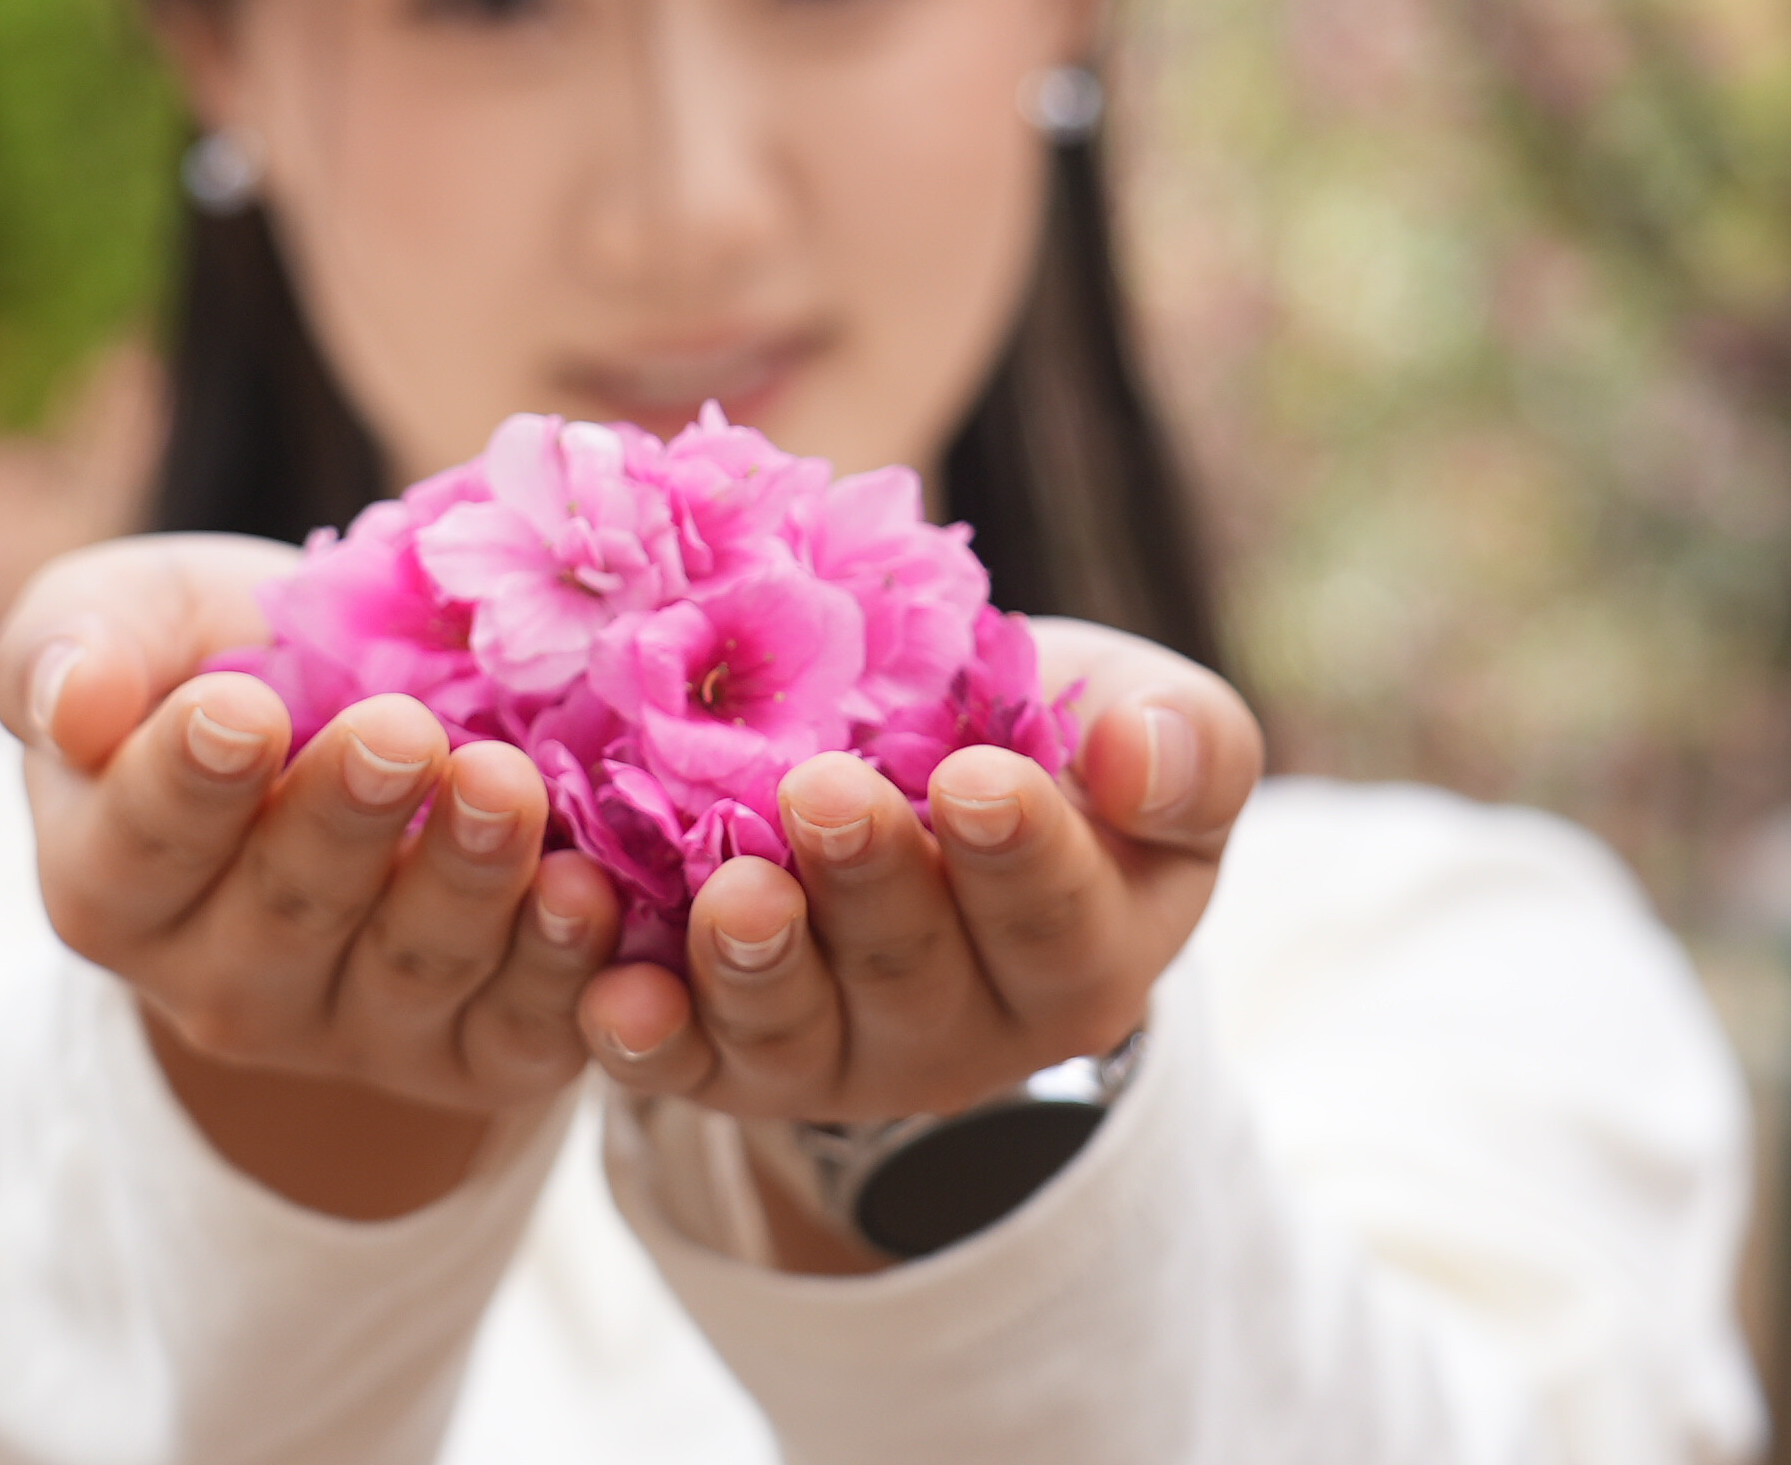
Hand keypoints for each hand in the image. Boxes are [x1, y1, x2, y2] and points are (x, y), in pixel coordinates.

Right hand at [0, 537, 618, 1138]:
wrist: (359, 722)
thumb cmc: (223, 660)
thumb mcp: (127, 620)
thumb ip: (70, 650)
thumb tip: (71, 702)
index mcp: (112, 887)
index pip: (140, 850)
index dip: (187, 784)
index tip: (238, 708)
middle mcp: (223, 985)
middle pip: (286, 916)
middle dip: (345, 823)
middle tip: (398, 732)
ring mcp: (355, 1030)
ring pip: (413, 972)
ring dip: (466, 884)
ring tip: (506, 787)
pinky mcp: (475, 1053)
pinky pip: (520, 1031)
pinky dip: (561, 971)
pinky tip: (589, 892)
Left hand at [574, 618, 1262, 1122]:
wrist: (928, 770)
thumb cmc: (1054, 746)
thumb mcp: (1149, 730)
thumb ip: (1185, 749)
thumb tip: (1140, 754)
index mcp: (1078, 961)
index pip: (1056, 921)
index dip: (1019, 855)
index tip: (982, 778)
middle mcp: (956, 1034)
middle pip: (910, 973)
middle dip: (869, 884)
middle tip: (826, 792)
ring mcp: (832, 1053)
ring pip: (790, 1032)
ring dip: (751, 967)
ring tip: (731, 892)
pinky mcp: (720, 1056)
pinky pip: (677, 1061)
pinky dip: (638, 1032)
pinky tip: (605, 993)